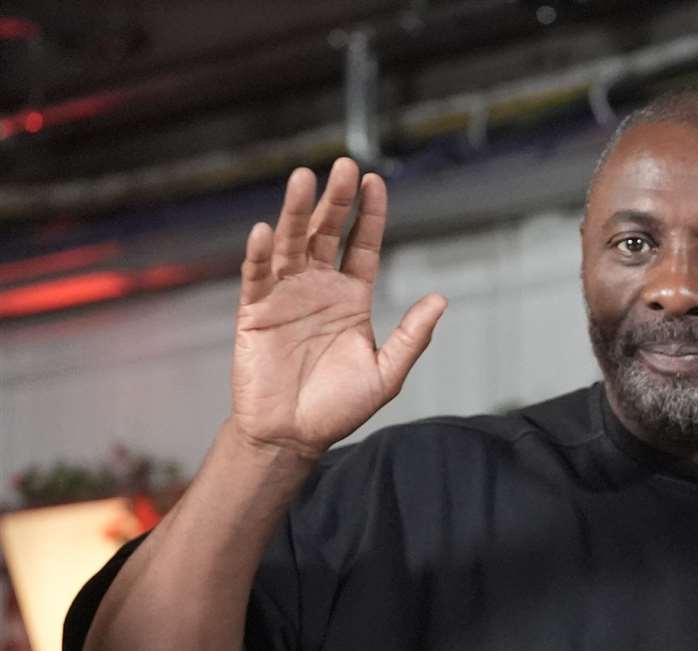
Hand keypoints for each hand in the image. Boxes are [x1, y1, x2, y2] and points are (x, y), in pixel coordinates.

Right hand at [231, 158, 446, 459]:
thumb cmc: (340, 407)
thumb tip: (441, 299)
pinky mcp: (254, 313)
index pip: (362, 245)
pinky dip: (258, 254)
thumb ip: (412, 336)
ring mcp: (285, 297)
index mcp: (351, 298)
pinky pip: (256, 277)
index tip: (375, 181)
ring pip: (289, 244)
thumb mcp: (386, 373)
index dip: (369, 214)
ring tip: (302, 179)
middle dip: (335, 200)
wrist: (293, 436)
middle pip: (326, 234)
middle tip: (344, 165)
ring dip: (294, 212)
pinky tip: (263, 231)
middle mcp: (318, 288)